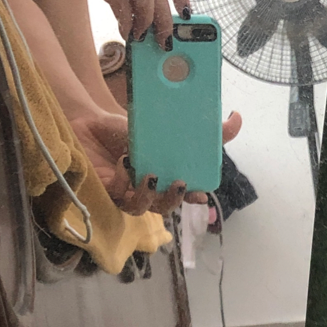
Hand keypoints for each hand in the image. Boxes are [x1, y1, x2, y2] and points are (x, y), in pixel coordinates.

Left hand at [71, 108, 243, 214]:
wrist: (89, 123)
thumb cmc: (127, 129)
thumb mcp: (164, 127)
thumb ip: (203, 128)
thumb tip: (237, 118)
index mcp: (165, 180)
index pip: (185, 196)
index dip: (194, 198)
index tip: (201, 195)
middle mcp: (148, 192)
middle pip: (165, 208)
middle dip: (173, 199)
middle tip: (179, 183)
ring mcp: (126, 194)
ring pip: (142, 209)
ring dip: (148, 195)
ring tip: (151, 175)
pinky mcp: (106, 192)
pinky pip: (119, 194)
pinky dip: (124, 179)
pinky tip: (125, 161)